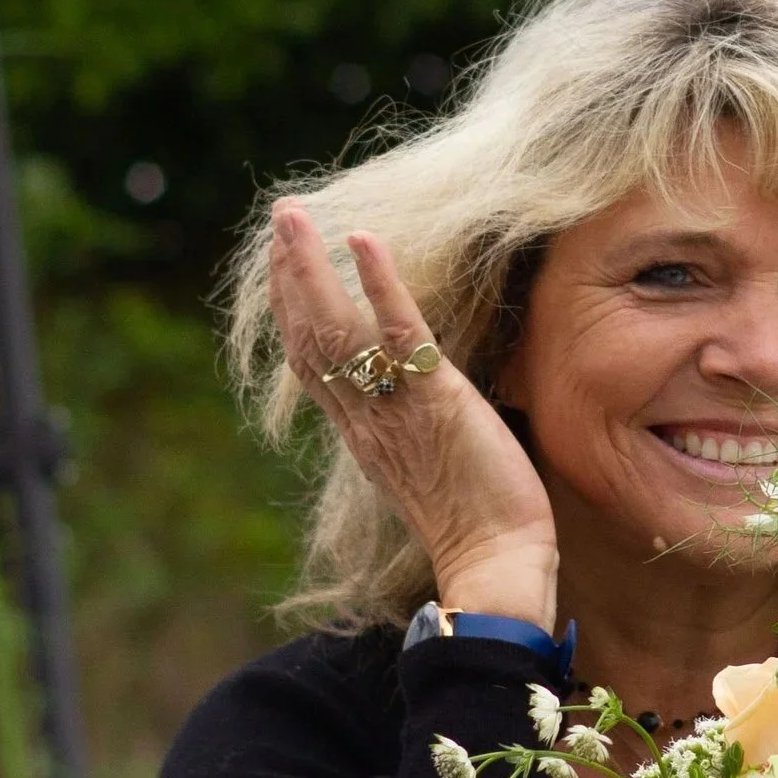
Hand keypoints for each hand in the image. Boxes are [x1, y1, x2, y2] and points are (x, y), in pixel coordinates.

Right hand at [267, 199, 559, 622]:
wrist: (496, 561)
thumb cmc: (479, 520)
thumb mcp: (427, 466)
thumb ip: (409, 428)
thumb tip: (416, 400)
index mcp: (362, 433)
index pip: (311, 362)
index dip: (292, 309)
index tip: (282, 263)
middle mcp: (365, 417)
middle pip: (308, 336)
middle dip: (289, 273)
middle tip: (281, 218)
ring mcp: (395, 407)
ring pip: (334, 328)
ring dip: (309, 266)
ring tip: (292, 215)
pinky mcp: (436, 400)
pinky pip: (400, 334)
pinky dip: (379, 283)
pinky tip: (362, 239)